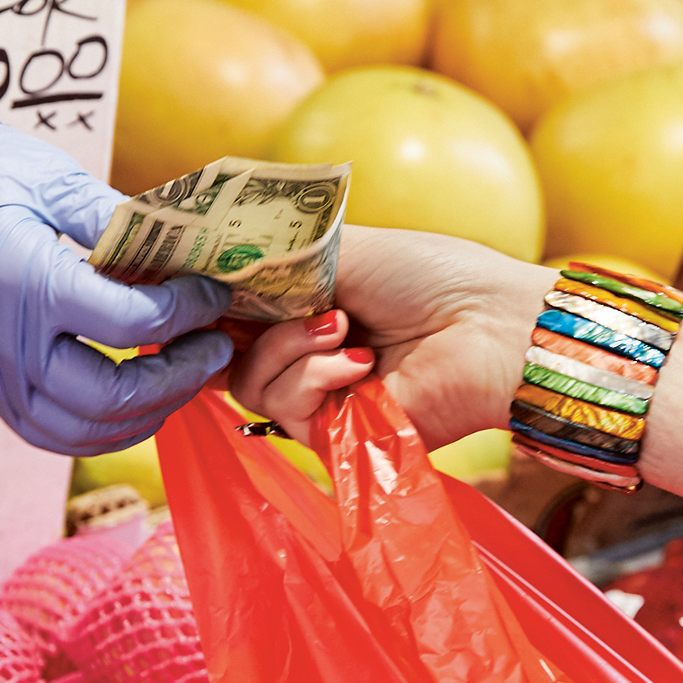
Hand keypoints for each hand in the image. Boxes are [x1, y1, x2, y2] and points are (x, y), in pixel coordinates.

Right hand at [0, 101, 233, 454]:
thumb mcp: (53, 180)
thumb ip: (119, 221)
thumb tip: (187, 248)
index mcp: (30, 283)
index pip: (133, 323)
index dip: (189, 312)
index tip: (213, 291)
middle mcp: (9, 343)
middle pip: (114, 395)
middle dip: (181, 376)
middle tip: (215, 343)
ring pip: (85, 430)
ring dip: (149, 413)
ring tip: (184, 375)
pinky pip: (50, 433)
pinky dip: (103, 430)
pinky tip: (138, 402)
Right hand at [234, 225, 547, 449]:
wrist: (485, 327)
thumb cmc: (429, 276)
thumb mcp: (341, 248)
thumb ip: (272, 261)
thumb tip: (203, 265)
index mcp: (307, 302)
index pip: (232, 307)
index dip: (210, 297)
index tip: (197, 278)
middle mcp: (306, 350)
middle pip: (224, 347)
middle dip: (243, 317)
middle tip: (293, 300)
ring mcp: (318, 393)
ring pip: (244, 380)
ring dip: (288, 346)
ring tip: (344, 330)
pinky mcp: (332, 434)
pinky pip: (281, 407)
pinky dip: (314, 377)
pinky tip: (360, 363)